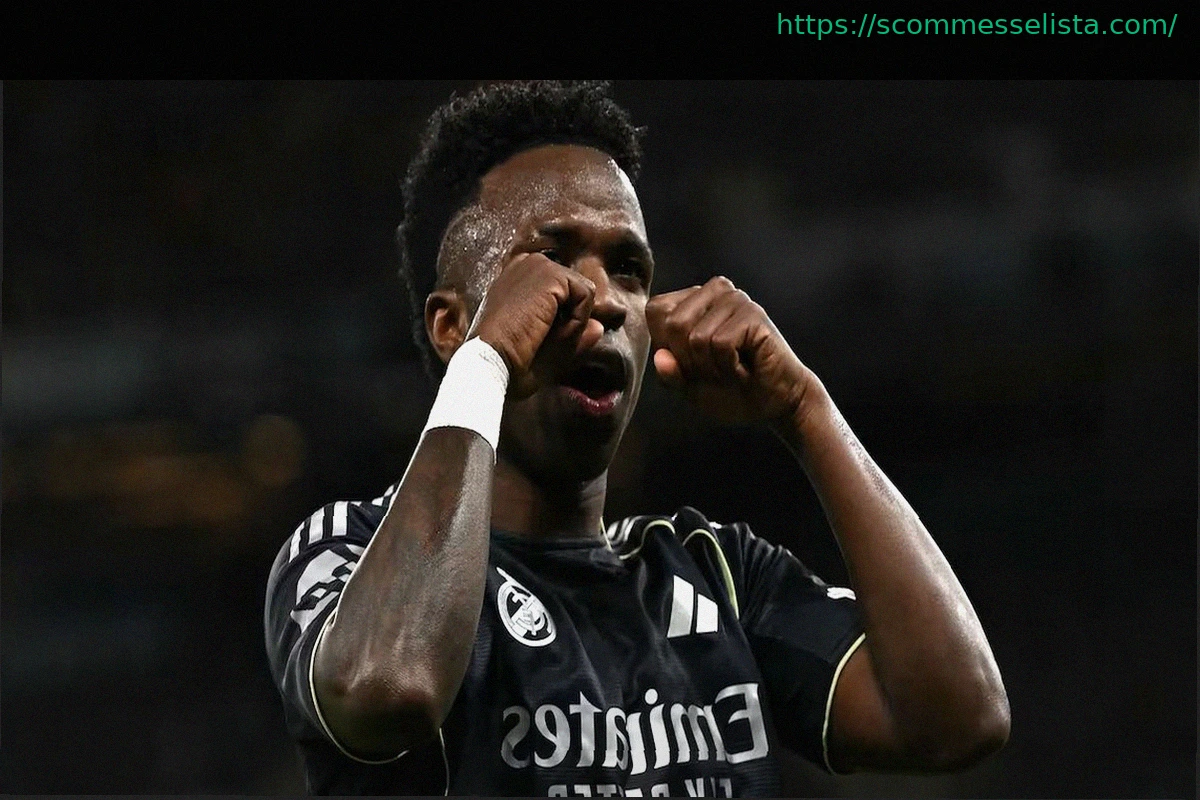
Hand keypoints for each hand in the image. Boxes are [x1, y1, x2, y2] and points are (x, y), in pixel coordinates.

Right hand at [467, 252, 603, 399]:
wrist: (488, 362)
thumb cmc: (508, 362)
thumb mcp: (547, 349)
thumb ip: (574, 335)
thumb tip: (599, 326)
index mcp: (518, 278)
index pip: (563, 294)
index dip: (564, 322)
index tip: (538, 341)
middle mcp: (526, 264)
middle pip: (575, 293)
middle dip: (570, 321)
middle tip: (540, 342)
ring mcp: (537, 265)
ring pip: (583, 294)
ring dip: (573, 324)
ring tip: (543, 337)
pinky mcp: (549, 273)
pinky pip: (587, 296)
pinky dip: (577, 321)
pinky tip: (551, 332)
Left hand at [645, 276, 817, 425]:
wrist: (773, 404)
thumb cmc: (730, 392)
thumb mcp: (688, 388)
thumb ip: (670, 373)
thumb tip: (661, 357)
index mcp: (692, 300)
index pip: (655, 311)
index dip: (667, 346)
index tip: (693, 364)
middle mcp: (714, 292)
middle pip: (674, 324)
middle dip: (690, 361)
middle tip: (715, 370)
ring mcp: (735, 300)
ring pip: (697, 338)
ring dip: (712, 368)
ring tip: (732, 370)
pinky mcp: (754, 314)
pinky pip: (721, 344)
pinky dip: (729, 368)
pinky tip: (745, 370)